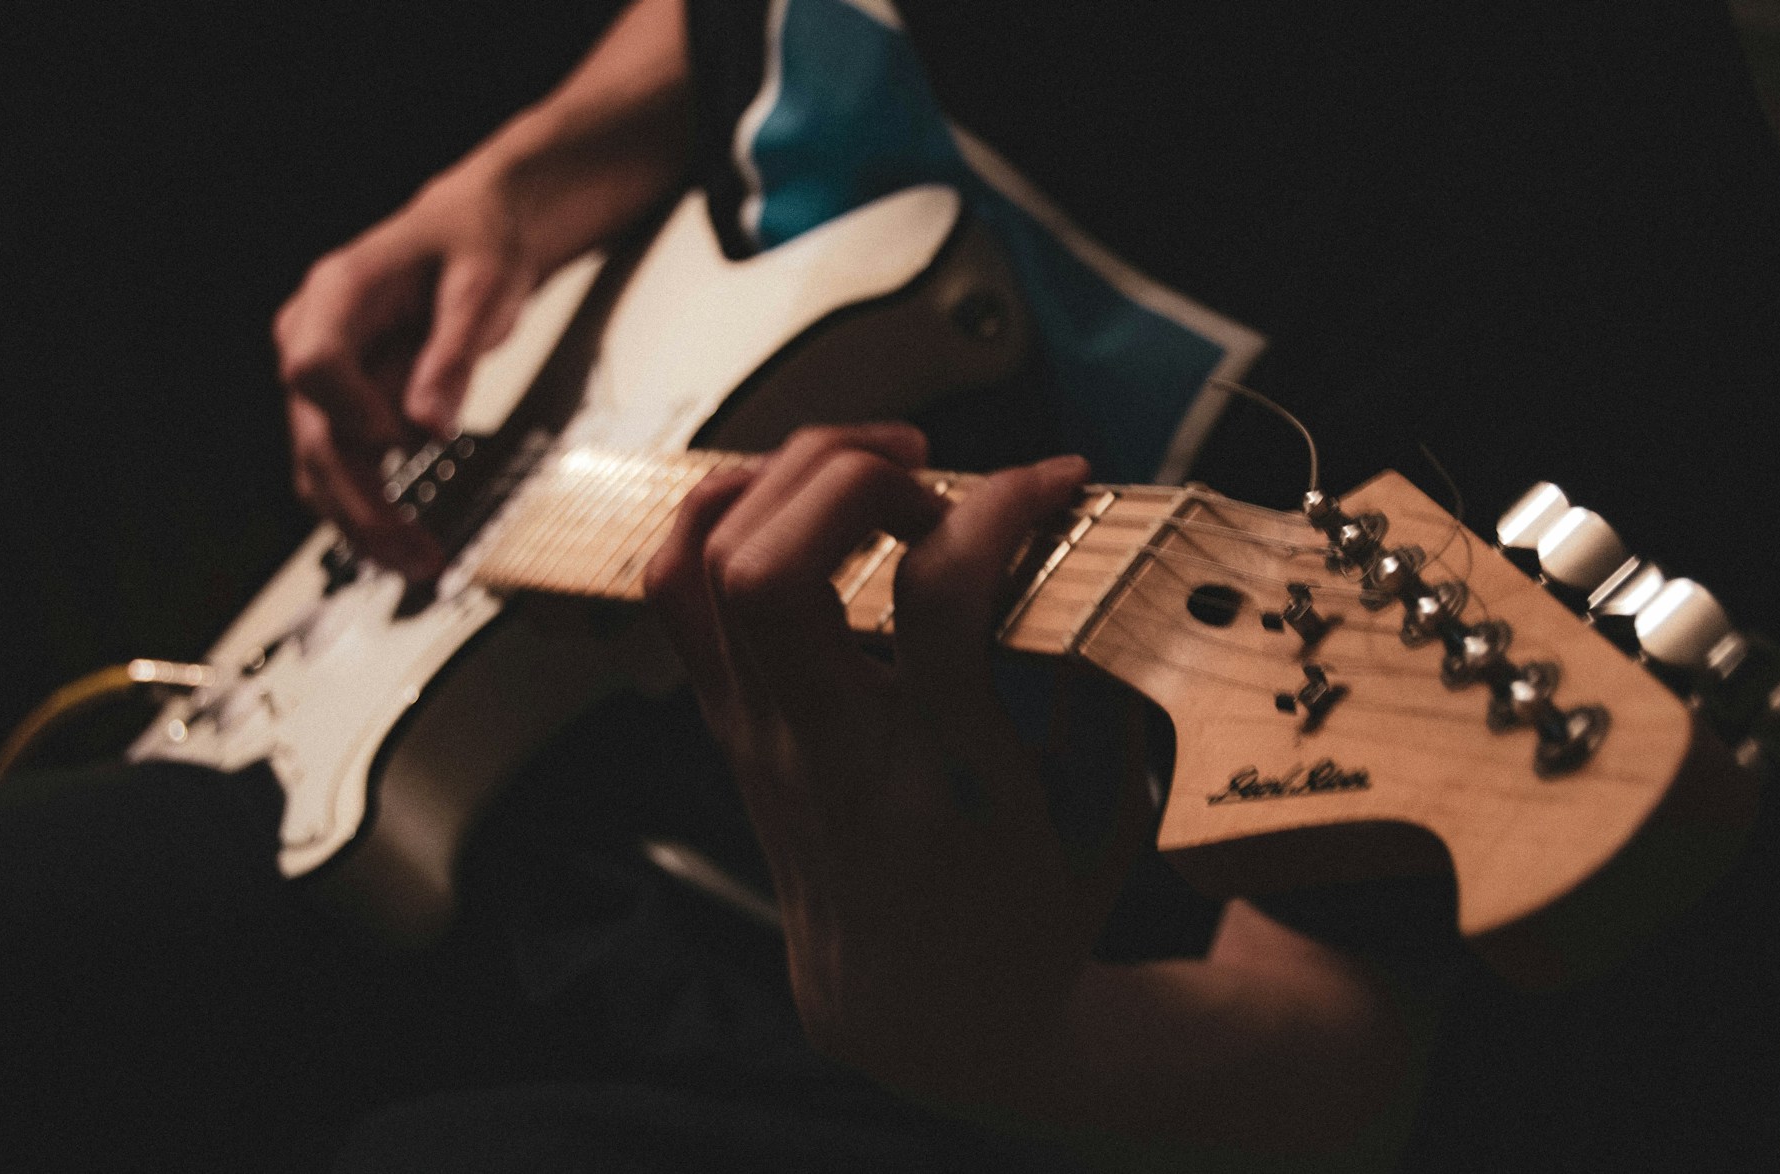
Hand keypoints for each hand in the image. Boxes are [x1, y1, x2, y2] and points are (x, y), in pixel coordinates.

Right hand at [273, 170, 536, 575]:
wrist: (472, 234)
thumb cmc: (475, 247)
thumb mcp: (482, 290)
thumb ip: (452, 355)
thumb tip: (429, 428)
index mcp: (336, 295)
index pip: (314, 365)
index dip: (354, 413)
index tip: (406, 443)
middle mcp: (311, 335)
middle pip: (312, 432)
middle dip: (361, 502)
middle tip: (414, 553)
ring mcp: (320, 376)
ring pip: (319, 464)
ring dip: (362, 522)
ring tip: (418, 564)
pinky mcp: (341, 405)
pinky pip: (340, 466)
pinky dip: (368, 509)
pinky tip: (405, 545)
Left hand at [643, 423, 1143, 1092]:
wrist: (917, 1008)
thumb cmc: (1027, 908)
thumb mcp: (1102, 810)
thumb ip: (1103, 681)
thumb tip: (1092, 536)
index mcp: (944, 780)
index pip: (937, 595)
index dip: (1001, 505)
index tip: (1057, 480)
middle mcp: (830, 753)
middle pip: (776, 572)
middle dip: (857, 476)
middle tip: (937, 479)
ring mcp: (760, 737)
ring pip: (713, 566)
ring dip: (789, 478)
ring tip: (873, 467)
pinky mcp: (728, 723)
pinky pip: (676, 590)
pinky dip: (721, 510)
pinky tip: (793, 492)